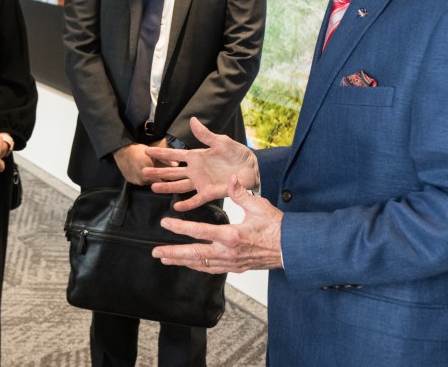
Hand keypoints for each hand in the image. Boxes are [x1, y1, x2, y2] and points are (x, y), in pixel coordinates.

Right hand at [113, 139, 166, 185]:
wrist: (121, 150)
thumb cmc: (138, 150)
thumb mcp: (153, 153)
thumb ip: (165, 160)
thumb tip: (177, 164)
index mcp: (150, 173)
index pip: (162, 181)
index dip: (167, 179)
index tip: (170, 176)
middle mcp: (143, 179)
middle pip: (155, 182)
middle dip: (158, 178)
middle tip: (160, 173)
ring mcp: (136, 181)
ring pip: (147, 183)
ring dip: (150, 178)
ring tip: (151, 171)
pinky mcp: (130, 181)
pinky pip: (139, 181)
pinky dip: (142, 178)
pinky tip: (142, 171)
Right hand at [143, 117, 258, 210]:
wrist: (252, 168)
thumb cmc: (237, 153)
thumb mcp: (221, 141)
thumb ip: (205, 134)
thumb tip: (192, 120)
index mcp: (196, 156)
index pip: (174, 154)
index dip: (160, 153)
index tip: (146, 150)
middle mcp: (195, 170)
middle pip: (172, 171)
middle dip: (158, 171)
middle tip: (143, 172)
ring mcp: (201, 182)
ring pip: (179, 186)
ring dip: (167, 187)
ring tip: (153, 187)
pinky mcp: (209, 193)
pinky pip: (196, 200)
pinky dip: (187, 204)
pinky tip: (176, 207)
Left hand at [152, 175, 282, 273]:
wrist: (292, 249)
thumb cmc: (277, 227)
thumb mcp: (258, 206)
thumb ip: (241, 193)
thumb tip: (231, 177)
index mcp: (231, 235)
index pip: (199, 232)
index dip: (179, 228)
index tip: (165, 223)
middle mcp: (227, 252)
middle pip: (194, 254)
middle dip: (173, 253)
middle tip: (156, 252)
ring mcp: (231, 263)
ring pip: (201, 264)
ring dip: (182, 261)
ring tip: (166, 259)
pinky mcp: (236, 268)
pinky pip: (212, 269)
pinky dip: (198, 266)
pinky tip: (190, 264)